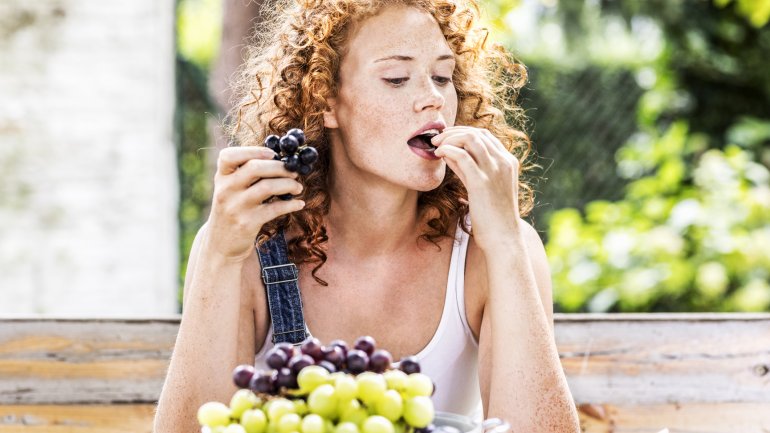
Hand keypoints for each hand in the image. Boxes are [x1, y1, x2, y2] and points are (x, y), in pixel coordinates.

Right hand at [206, 146, 304, 262]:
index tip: (272, 154)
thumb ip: (246, 173)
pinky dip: (291, 204)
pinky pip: (275, 208)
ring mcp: (236, 207)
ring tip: (298, 187)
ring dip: (289, 184)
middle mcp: (226, 190)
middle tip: (294, 171)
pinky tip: (299, 203)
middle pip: (255, 168)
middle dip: (280, 167)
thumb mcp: (230, 189)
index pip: (229, 155)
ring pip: (267, 187)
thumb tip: (281, 160)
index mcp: (221, 177)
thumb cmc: (232, 209)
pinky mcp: (247, 223)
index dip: (253, 151)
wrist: (220, 244)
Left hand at [432, 126, 521, 250]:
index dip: (463, 132)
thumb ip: (469, 170)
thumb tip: (450, 154)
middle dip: (453, 132)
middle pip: (477, 133)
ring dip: (449, 138)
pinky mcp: (482, 182)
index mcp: (508, 162)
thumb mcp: (482, 188)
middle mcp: (504, 162)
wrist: (504, 239)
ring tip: (435, 145)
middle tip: (436, 139)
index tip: (446, 138)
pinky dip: (448, 150)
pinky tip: (439, 154)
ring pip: (470, 139)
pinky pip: (463, 156)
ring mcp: (494, 171)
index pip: (485, 135)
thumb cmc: (493, 217)